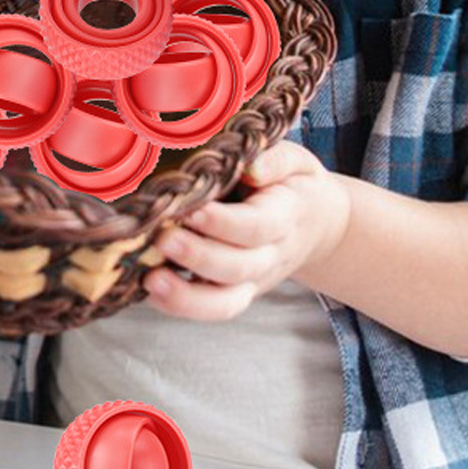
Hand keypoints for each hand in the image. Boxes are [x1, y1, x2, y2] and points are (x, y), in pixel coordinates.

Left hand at [142, 139, 350, 319]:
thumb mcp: (295, 161)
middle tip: (163, 238)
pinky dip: (180, 306)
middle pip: (237, 267)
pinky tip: (151, 289)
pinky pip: (212, 309)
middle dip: (198, 256)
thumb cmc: (294, 184)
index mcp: (286, 217)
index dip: (224, 223)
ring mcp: (253, 280)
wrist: (316, 224)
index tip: (193, 209)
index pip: (257, 226)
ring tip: (151, 280)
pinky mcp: (236, 292)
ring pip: (225, 302)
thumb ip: (275, 159)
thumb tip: (250, 168)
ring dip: (187, 296)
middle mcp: (270, 256)